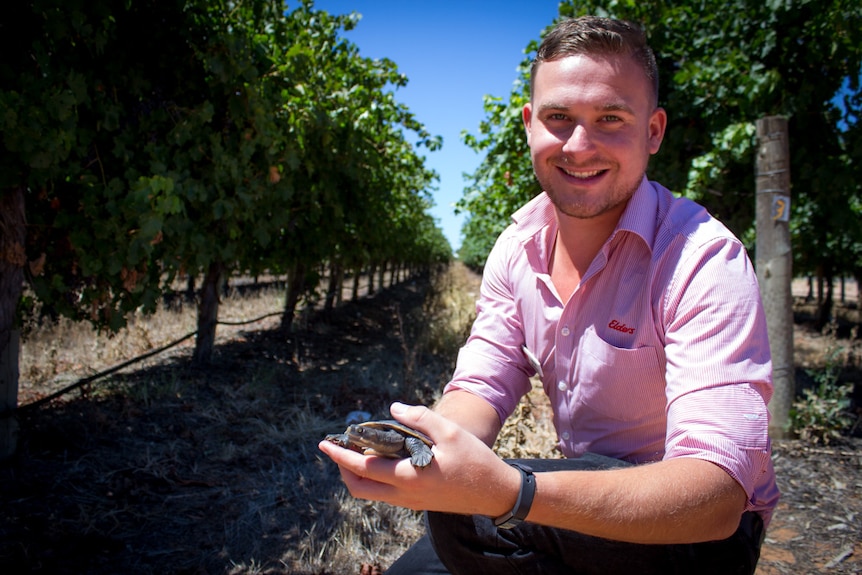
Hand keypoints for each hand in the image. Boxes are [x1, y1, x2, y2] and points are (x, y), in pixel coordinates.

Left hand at [318, 402, 519, 516]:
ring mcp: (411, 501)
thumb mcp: (450, 432)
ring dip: (359, 473)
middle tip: (340, 447)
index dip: (340, 456)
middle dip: (344, 468)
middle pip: (359, 488)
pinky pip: (386, 492)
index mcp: (408, 477)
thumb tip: (393, 409)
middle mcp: (405, 494)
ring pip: (371, 493)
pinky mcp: (419, 502)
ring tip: (360, 448)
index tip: (325, 444)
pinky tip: (384, 457)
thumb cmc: (475, 461)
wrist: (495, 492)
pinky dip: (376, 477)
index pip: (363, 468)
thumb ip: (420, 418)